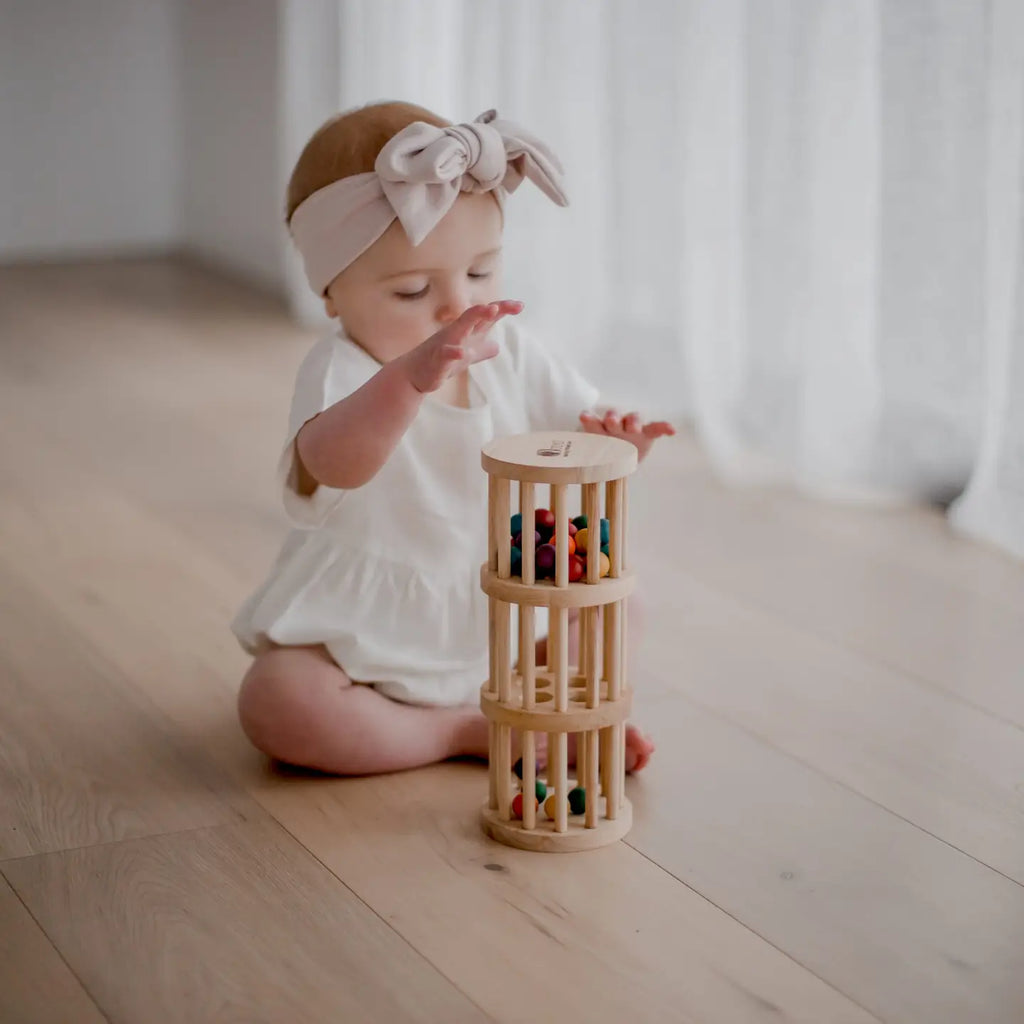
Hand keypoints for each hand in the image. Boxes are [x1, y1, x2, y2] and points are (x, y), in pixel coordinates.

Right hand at [398, 301, 522, 393]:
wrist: (415, 376)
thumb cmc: (440, 362)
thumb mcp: (466, 356)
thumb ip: (482, 349)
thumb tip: (497, 346)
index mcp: (465, 331)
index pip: (486, 317)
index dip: (502, 309)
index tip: (520, 305)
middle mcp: (456, 332)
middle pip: (475, 315)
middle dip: (492, 308)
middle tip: (511, 304)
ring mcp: (445, 344)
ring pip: (461, 327)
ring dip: (475, 316)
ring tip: (491, 310)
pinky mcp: (436, 360)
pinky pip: (445, 354)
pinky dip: (453, 352)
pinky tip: (463, 353)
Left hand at [578, 408, 675, 460]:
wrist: (618, 460)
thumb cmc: (603, 455)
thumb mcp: (593, 458)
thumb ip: (584, 461)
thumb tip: (566, 475)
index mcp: (598, 429)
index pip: (593, 421)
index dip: (589, 419)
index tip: (584, 417)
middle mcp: (614, 425)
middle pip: (613, 417)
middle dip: (612, 418)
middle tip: (611, 422)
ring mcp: (631, 428)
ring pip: (633, 418)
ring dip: (633, 421)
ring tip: (634, 428)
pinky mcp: (647, 433)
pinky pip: (656, 427)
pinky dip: (664, 427)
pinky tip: (671, 431)